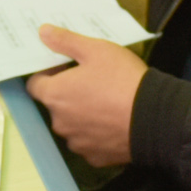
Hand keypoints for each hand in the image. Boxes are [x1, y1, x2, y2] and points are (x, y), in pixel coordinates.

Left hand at [25, 26, 145, 164]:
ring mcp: (77, 143)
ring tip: (106, 103)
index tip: (67, 67)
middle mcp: (59, 123)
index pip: (35, 84)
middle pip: (55, 105)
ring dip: (82, 115)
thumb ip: (66, 41)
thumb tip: (42, 32)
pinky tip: (114, 122)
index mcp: (54, 95)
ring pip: (73, 125)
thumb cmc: (122, 79)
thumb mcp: (96, 50)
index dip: (48, 73)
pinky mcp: (95, 157)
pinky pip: (90, 142)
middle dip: (68, 94)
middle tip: (93, 82)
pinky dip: (97, 133)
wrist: (155, 118)